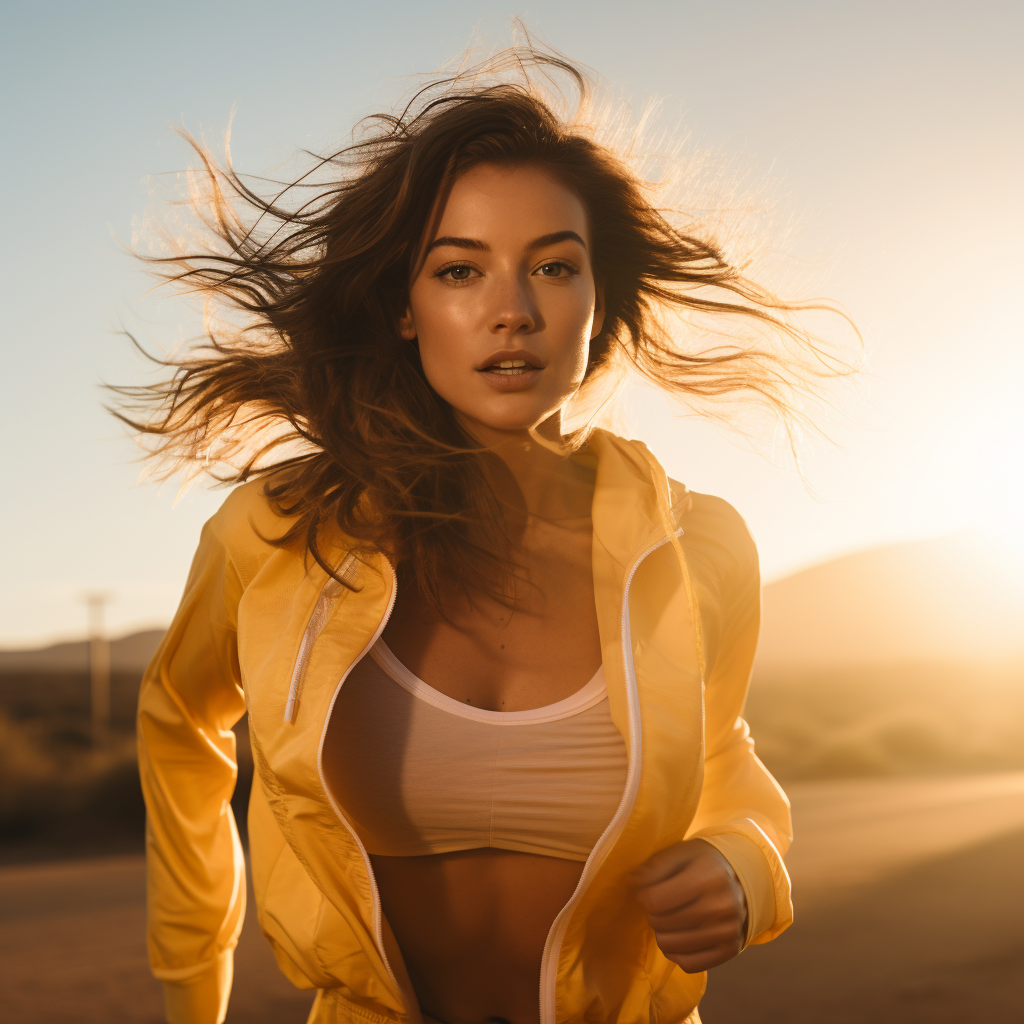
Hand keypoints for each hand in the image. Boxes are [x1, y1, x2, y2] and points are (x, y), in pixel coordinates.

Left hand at [629, 838, 747, 972]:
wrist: (742, 880)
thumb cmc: (704, 864)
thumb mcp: (681, 853)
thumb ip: (656, 866)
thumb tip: (633, 881)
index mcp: (709, 876)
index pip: (656, 900)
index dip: (644, 896)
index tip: (649, 891)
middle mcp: (723, 906)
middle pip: (661, 923)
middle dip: (653, 914)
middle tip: (661, 905)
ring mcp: (728, 931)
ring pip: (671, 947)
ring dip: (662, 934)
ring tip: (669, 920)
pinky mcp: (730, 951)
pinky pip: (688, 964)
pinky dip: (676, 953)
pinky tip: (679, 937)